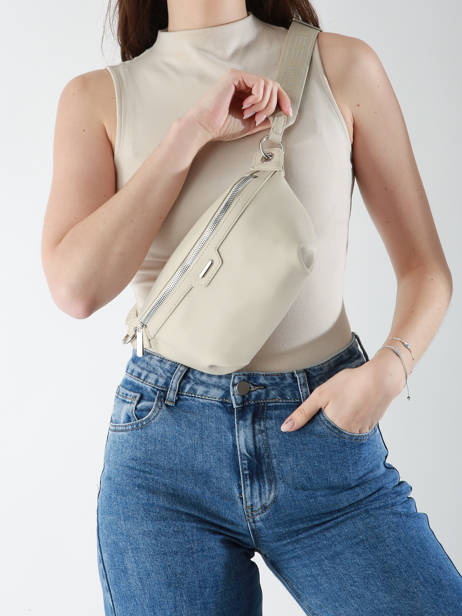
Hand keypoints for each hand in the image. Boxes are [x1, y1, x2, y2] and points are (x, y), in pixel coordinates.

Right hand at [185, 67, 291, 143]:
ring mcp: (239, 77)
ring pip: (268, 85)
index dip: (283, 100)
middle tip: (258, 118)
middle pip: (273, 86)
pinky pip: (260, 83)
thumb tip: (280, 117)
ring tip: (250, 114)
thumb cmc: (221, 126)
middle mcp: (243, 81)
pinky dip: (257, 98)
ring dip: (263, 104)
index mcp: (246, 91)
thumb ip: (264, 118)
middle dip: (271, 106)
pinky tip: (245, 106)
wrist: (205, 127)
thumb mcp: (250, 124)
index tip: (288, 113)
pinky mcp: (235, 76)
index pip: (272, 89)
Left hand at [280, 358, 401, 432]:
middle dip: (323, 434)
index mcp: (332, 427)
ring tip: (337, 414)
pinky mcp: (368, 428)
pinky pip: (354, 433)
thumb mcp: (321, 394)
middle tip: (323, 421)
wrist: (381, 379)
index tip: (303, 436)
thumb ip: (303, 413)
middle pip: (329, 439)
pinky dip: (349, 426)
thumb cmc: (350, 383)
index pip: (316, 439)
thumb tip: (285, 428)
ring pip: (341, 436)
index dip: (309, 436)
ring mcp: (359, 433)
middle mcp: (346, 435)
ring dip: (336, 431)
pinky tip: (349, 413)